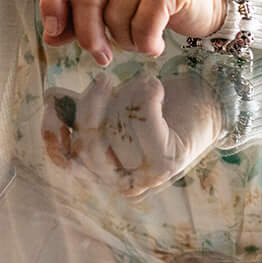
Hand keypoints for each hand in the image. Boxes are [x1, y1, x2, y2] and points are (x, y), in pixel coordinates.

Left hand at [40, 0, 226, 64]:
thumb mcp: (111, 1)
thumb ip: (79, 15)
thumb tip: (51, 37)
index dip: (53, 2)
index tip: (53, 30)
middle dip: (88, 35)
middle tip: (100, 55)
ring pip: (115, 15)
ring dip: (124, 40)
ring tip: (139, 38)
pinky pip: (142, 24)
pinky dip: (145, 43)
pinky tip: (154, 44)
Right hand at [40, 67, 223, 197]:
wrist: (209, 105)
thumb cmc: (157, 105)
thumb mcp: (114, 107)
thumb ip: (82, 109)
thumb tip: (54, 99)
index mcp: (102, 172)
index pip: (65, 159)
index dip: (52, 131)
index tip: (54, 99)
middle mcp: (120, 183)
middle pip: (86, 145)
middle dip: (92, 105)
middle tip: (105, 79)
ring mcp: (144, 178)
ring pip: (113, 134)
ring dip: (124, 99)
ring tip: (137, 81)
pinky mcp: (166, 164)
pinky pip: (144, 124)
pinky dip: (146, 97)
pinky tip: (154, 85)